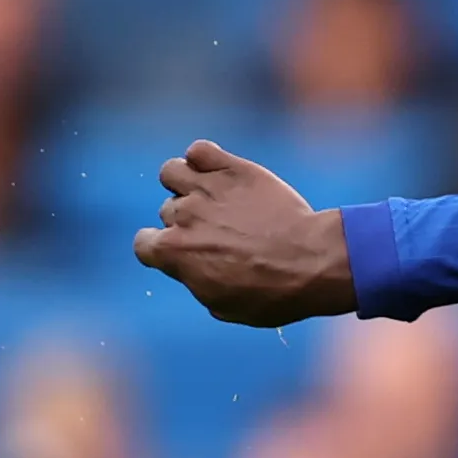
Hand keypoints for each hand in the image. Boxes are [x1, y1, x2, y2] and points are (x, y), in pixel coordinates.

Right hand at [133, 142, 354, 326]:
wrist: (313, 261)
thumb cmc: (274, 293)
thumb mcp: (226, 307)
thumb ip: (197, 283)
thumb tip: (194, 270)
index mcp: (173, 252)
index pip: (144, 244)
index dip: (163, 249)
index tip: (183, 251)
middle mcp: (183, 216)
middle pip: (169, 211)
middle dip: (189, 221)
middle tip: (223, 231)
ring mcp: (206, 189)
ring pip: (171, 172)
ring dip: (184, 182)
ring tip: (209, 194)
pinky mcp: (234, 170)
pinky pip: (200, 150)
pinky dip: (204, 157)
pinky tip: (220, 170)